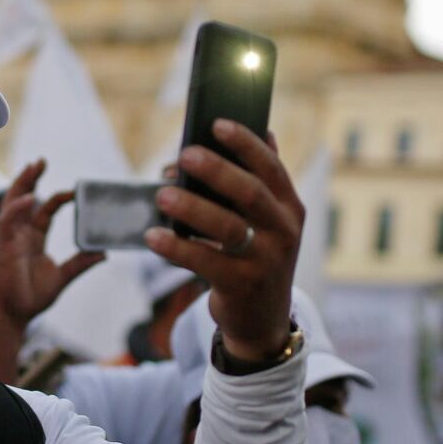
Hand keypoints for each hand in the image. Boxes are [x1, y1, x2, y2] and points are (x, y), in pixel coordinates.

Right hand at [0, 159, 103, 327]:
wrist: (15, 315)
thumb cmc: (32, 297)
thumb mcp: (63, 277)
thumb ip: (80, 263)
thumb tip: (103, 253)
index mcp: (33, 239)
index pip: (44, 210)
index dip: (56, 198)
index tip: (73, 191)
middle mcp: (22, 235)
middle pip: (24, 199)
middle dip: (31, 179)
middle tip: (41, 161)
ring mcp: (12, 240)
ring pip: (14, 204)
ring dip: (22, 184)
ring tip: (33, 167)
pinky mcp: (7, 248)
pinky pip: (10, 223)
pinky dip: (19, 209)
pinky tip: (30, 198)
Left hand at [145, 120, 301, 362]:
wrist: (263, 319)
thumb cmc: (257, 256)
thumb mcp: (269, 222)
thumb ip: (260, 182)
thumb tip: (259, 132)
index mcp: (290, 208)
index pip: (271, 167)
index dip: (245, 143)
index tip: (216, 124)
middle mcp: (284, 231)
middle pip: (249, 192)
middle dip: (215, 169)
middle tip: (184, 153)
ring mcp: (265, 260)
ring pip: (226, 226)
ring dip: (191, 207)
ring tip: (162, 194)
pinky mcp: (242, 285)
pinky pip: (205, 261)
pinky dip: (176, 247)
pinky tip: (152, 236)